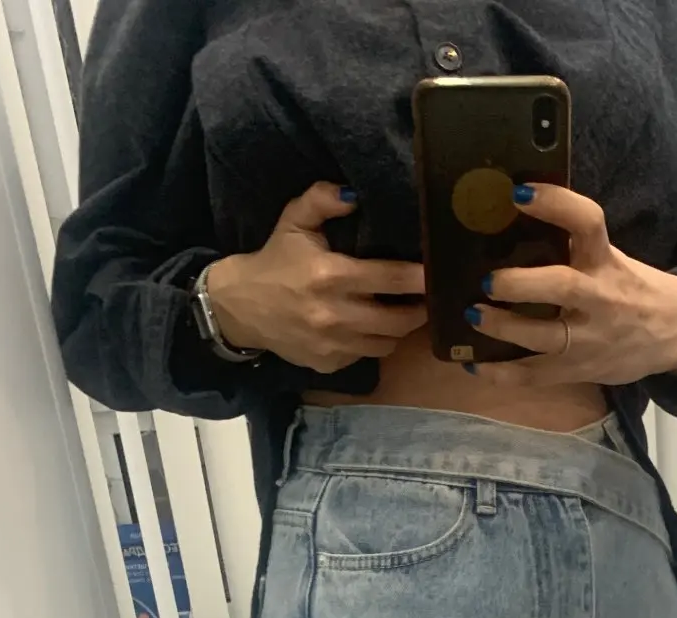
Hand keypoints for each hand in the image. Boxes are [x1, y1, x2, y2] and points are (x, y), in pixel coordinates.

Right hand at [204, 184, 425, 371]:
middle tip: (425, 298)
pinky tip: (369, 329)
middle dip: (418, 309)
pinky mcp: (328, 364)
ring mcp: (333, 345)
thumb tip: (355, 193)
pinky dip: (372, 344)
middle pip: (398, 320)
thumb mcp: (294, 221)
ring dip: (398, 329)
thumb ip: (322, 200)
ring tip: (401, 313)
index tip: (436, 274)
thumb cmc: (274, 260)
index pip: (390, 279)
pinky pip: (365, 357)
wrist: (240, 307)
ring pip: (386, 344)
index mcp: (331, 275)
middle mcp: (335, 315)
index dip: (419, 278)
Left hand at [462, 184, 676, 385]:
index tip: (520, 193)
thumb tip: (512, 226)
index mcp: (607, 262)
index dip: (556, 204)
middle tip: (487, 280)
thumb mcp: (611, 260)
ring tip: (472, 316)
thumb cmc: (631, 289)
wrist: (675, 334)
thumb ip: (574, 249)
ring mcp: (589, 339)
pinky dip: (501, 374)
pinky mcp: (578, 370)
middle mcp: (600, 298)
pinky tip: (474, 365)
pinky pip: (534, 375)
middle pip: (561, 287)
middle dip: (520, 284)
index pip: (587, 222)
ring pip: (542, 337)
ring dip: (503, 328)